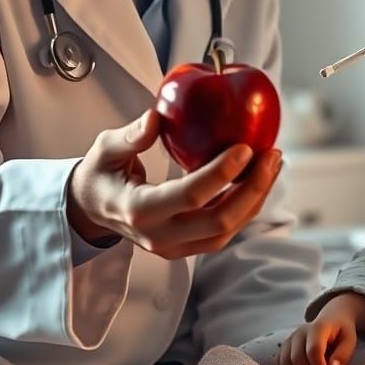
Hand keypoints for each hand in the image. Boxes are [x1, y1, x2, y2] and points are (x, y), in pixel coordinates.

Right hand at [67, 109, 282, 258]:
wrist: (91, 210)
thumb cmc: (100, 174)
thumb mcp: (104, 149)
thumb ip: (129, 136)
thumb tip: (155, 116)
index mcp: (138, 210)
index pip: (188, 196)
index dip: (221, 174)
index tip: (246, 147)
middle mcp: (159, 236)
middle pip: (219, 221)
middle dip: (253, 188)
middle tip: (272, 153)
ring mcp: (175, 247)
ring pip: (227, 230)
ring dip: (256, 197)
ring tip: (273, 162)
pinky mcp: (186, 247)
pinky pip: (224, 231)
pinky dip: (247, 206)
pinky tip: (260, 177)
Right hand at [277, 292, 364, 364]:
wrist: (331, 319)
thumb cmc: (342, 332)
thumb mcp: (349, 340)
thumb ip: (342, 354)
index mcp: (318, 327)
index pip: (313, 350)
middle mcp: (300, 332)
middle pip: (297, 359)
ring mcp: (289, 340)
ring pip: (285, 364)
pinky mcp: (283, 348)